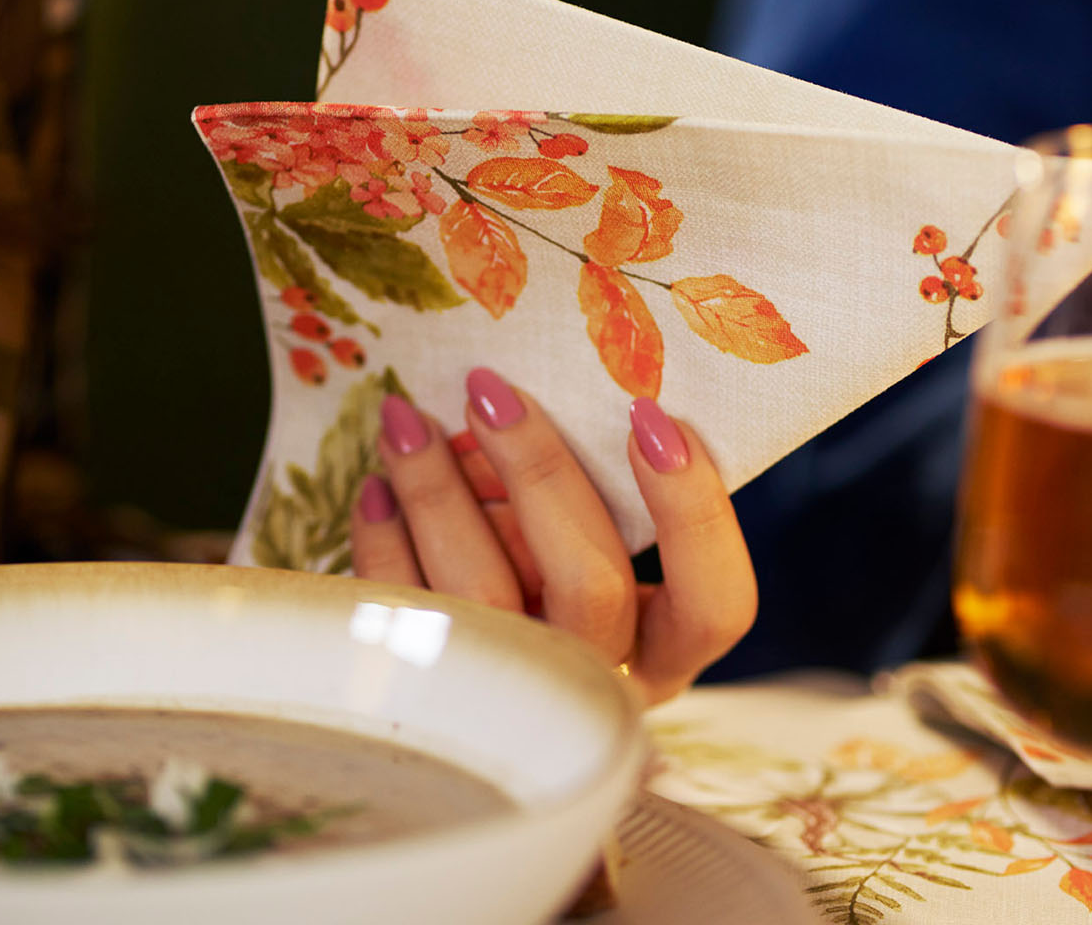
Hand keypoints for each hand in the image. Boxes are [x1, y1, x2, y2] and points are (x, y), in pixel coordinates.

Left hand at [350, 368, 756, 704]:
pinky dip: (383, 540)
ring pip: (484, 598)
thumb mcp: (581, 547)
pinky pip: (407, 613)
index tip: (649, 413)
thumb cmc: (536, 580)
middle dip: (540, 472)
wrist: (447, 698)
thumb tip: (509, 404)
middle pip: (592, 585)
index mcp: (663, 653)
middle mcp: (600, 683)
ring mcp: (516, 699)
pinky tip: (374, 489)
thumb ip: (576, 493)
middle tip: (489, 391)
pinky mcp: (430, 695)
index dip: (695, 513)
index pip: (717, 604)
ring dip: (439, 493)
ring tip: (404, 421)